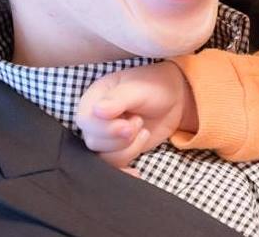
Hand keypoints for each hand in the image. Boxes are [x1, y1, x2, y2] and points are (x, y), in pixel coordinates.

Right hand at [76, 61, 196, 169]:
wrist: (174, 99)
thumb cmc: (154, 86)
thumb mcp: (139, 88)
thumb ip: (119, 99)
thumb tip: (97, 110)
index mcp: (95, 96)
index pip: (85, 119)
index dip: (105, 128)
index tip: (128, 126)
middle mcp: (96, 118)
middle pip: (93, 141)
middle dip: (120, 139)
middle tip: (139, 123)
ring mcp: (105, 137)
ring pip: (104, 157)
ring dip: (128, 149)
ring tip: (143, 130)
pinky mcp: (116, 151)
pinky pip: (113, 168)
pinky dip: (125, 170)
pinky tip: (136, 171)